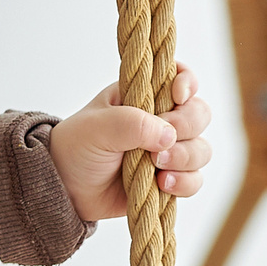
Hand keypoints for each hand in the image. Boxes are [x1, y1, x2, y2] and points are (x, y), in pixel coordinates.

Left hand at [48, 65, 213, 222]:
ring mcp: (166, 149)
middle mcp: (159, 119)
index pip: (178, 77)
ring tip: (157, 167)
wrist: (65, 188)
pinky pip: (194, 179)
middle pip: (200, 114)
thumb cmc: (76, 148)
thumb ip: (131, 124)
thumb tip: (169, 134)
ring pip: (201, 149)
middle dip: (187, 127)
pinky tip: (162, 184)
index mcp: (142, 95)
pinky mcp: (168, 177)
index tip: (177, 95)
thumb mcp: (96, 128)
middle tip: (159, 144)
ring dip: (186, 158)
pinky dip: (185, 182)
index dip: (186, 82)